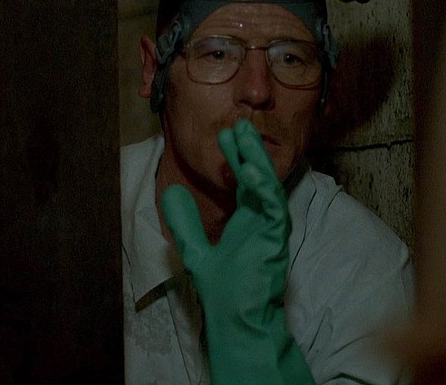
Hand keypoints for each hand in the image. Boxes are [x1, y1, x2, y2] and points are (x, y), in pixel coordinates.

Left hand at [161, 119, 313, 384]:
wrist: (237, 320)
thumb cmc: (225, 291)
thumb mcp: (196, 250)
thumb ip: (185, 223)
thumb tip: (170, 192)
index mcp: (248, 221)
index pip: (245, 183)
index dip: (237, 159)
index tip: (226, 136)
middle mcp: (262, 221)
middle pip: (258, 178)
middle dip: (248, 151)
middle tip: (238, 126)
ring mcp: (271, 229)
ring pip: (267, 186)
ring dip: (256, 160)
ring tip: (245, 135)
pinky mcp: (275, 239)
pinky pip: (272, 207)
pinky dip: (262, 187)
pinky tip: (249, 169)